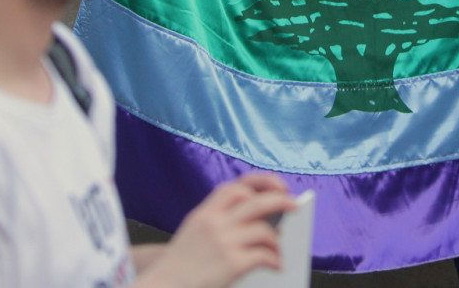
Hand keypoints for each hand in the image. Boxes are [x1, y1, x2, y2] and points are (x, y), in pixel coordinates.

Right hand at [141, 173, 294, 287]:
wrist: (163, 287)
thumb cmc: (180, 266)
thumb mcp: (193, 234)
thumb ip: (219, 221)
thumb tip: (261, 220)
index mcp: (204, 214)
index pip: (235, 187)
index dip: (259, 183)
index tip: (278, 186)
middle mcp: (214, 223)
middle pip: (258, 202)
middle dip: (281, 201)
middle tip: (295, 206)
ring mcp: (223, 243)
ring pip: (265, 230)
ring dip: (277, 240)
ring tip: (279, 250)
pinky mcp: (232, 264)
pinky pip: (264, 256)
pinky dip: (274, 260)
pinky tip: (276, 266)